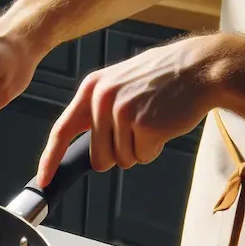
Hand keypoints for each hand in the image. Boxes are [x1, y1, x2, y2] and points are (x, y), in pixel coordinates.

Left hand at [37, 33, 224, 185]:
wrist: (201, 67)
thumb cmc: (163, 78)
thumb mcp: (120, 82)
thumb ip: (98, 110)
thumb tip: (86, 146)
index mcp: (92, 88)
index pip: (63, 130)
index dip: (50, 158)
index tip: (43, 178)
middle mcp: (102, 99)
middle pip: (97, 157)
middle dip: (118, 153)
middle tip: (138, 129)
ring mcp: (123, 112)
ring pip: (122, 159)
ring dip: (139, 149)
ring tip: (152, 119)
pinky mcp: (144, 126)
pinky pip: (143, 156)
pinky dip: (155, 148)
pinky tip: (163, 123)